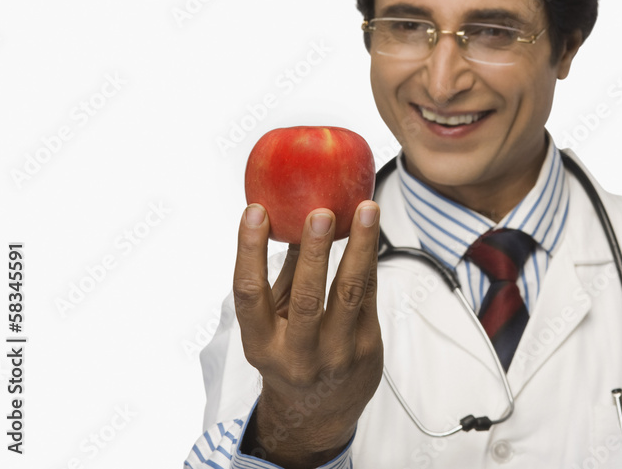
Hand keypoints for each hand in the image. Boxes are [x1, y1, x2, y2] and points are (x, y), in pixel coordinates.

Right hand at [233, 201, 382, 466]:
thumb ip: (281, 278)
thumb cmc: (291, 353)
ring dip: (361, 246)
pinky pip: (370, 294)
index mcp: (261, 344)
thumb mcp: (273, 325)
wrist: (321, 412)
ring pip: (350, 292)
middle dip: (315, 251)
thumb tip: (288, 216)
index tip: (254, 211)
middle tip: (321, 212)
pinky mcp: (368, 347)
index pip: (249, 293)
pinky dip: (370, 259)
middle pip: (308, 297)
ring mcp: (337, 353)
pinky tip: (373, 229)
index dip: (248, 250)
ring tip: (366, 209)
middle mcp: (298, 354)